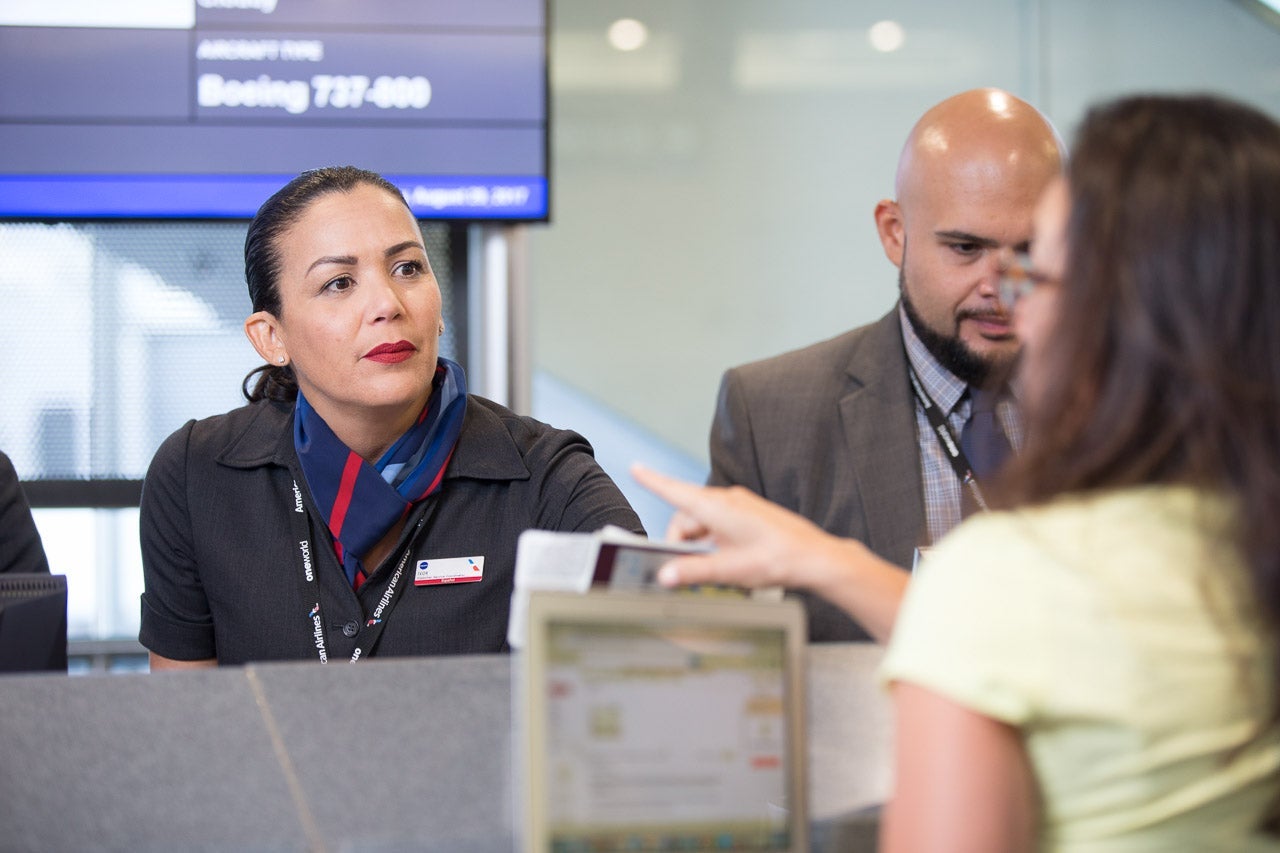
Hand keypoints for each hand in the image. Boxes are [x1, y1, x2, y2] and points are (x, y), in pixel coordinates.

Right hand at [631, 463, 907, 641]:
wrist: (815, 557)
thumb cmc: (777, 559)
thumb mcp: (729, 571)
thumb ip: (693, 572)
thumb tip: (665, 575)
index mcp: (717, 507)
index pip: (675, 491)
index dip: (652, 480)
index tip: (635, 468)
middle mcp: (727, 501)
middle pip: (686, 517)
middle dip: (681, 543)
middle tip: (687, 571)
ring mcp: (739, 506)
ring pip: (703, 523)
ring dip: (700, 546)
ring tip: (716, 571)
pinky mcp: (749, 515)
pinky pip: (719, 525)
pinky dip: (714, 543)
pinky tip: (728, 563)